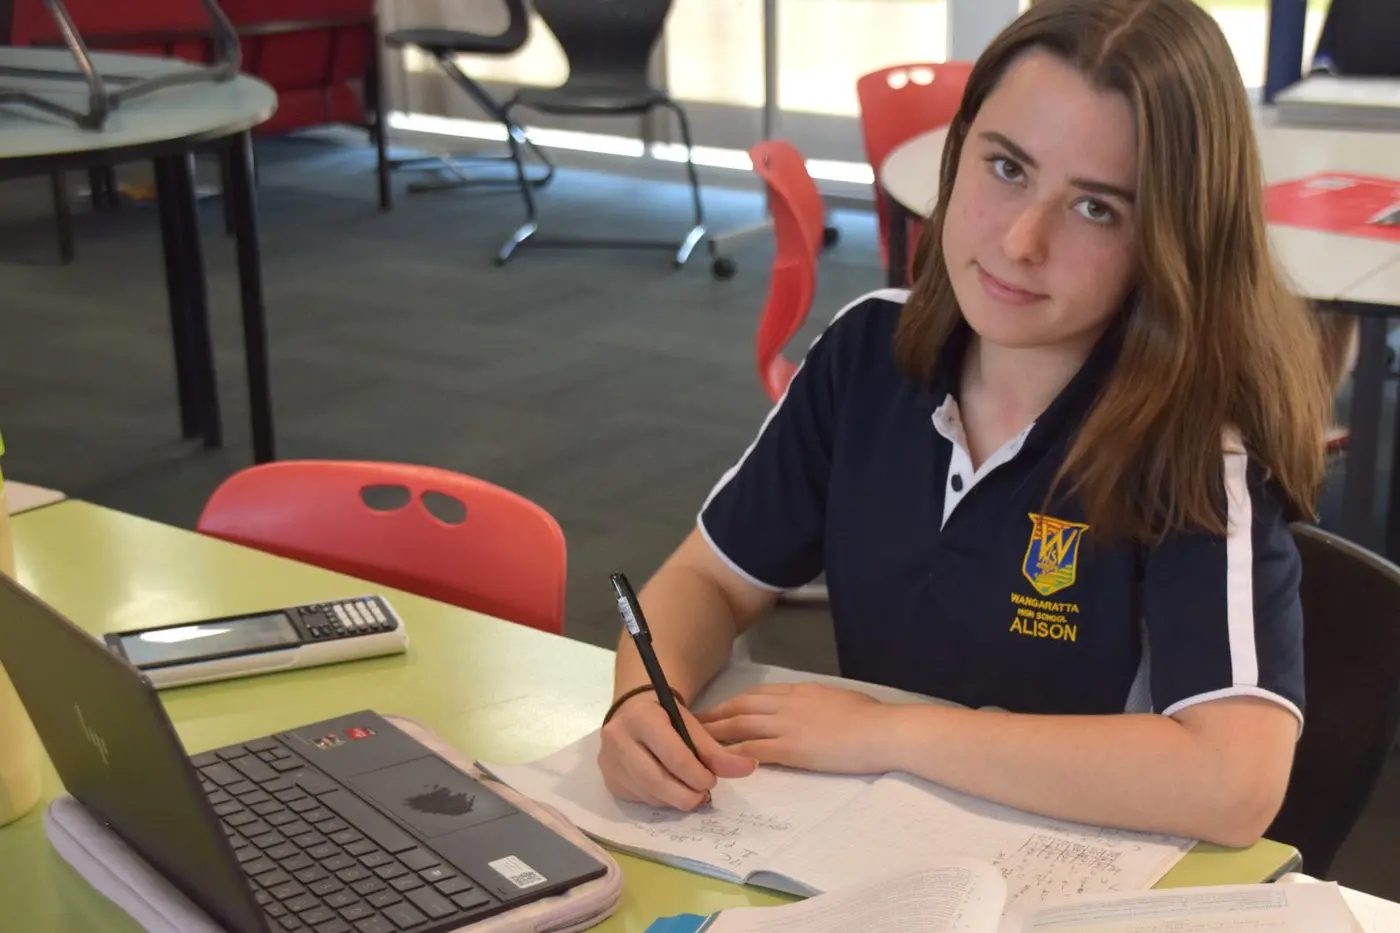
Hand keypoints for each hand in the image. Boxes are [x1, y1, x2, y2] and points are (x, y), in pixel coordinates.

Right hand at [598, 692, 757, 810]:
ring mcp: (609, 763)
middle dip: (687, 794)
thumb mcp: (691, 724)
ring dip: (675, 799)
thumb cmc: (666, 716)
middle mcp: (617, 739)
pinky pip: (641, 800)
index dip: (698, 774)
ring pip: (649, 794)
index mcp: (641, 717)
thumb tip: (748, 768)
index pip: (674, 756)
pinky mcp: (610, 782)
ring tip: (690, 791)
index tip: (713, 780)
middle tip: (704, 794)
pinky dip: (662, 799)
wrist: (632, 713)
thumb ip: (716, 749)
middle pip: (657, 781)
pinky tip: (670, 788)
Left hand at [697, 683, 893, 772]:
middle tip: (694, 722)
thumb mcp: (838, 698)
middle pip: (741, 705)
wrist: (881, 731)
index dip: (735, 701)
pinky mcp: (790, 748)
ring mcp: (787, 725)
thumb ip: (818, 701)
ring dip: (715, 732)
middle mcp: (787, 704)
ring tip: (696, 741)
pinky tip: (719, 760)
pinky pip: (754, 749)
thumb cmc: (870, 717)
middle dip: (715, 714)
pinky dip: (734, 754)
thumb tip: (813, 707)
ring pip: (740, 724)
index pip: (758, 693)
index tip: (720, 708)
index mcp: (800, 691)